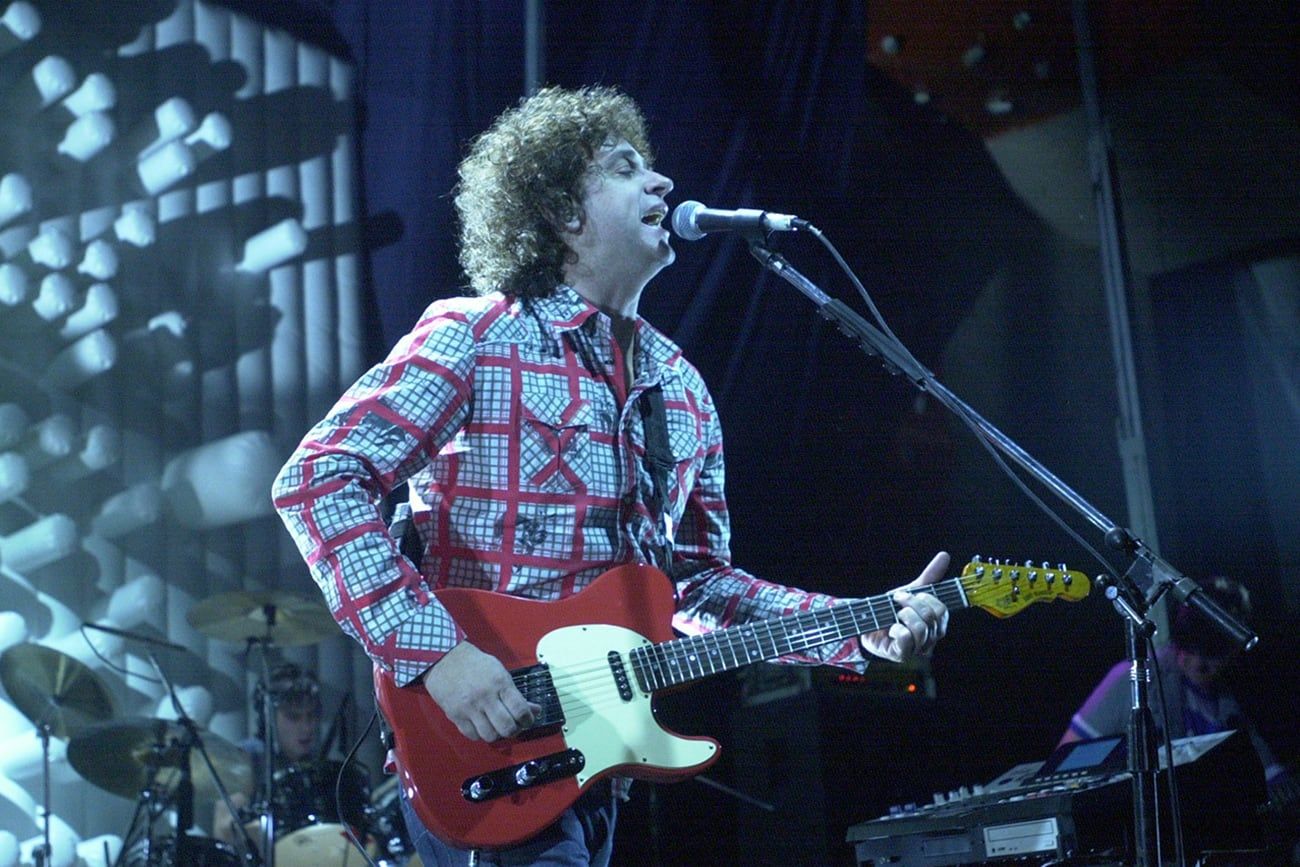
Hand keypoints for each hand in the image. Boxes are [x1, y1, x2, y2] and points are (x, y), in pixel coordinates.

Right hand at [422, 640, 540, 741]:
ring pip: (490, 735)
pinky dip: (480, 734)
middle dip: (514, 730)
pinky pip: (472, 735)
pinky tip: (482, 725)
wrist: (445, 659)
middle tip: (514, 726)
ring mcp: (469, 707)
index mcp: (499, 683)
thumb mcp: (499, 672)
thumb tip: (535, 710)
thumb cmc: (475, 665)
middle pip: (507, 727)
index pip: (520, 710)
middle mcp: (485, 697)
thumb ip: (515, 693)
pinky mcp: (455, 715)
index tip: (527, 720)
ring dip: (497, 734)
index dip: (528, 720)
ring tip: (497, 726)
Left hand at [860, 551, 950, 662]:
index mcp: (936, 624)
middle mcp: (931, 639)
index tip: (907, 594)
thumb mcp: (910, 591)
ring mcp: (917, 649)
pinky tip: (890, 629)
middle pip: (932, 617)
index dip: (924, 599)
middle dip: (911, 604)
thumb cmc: (891, 610)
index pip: (942, 611)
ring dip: (904, 615)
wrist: (866, 622)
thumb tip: (944, 555)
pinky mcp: (902, 655)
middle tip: (897, 601)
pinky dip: (896, 629)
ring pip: (921, 629)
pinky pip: (906, 639)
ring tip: (894, 615)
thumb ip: (929, 576)